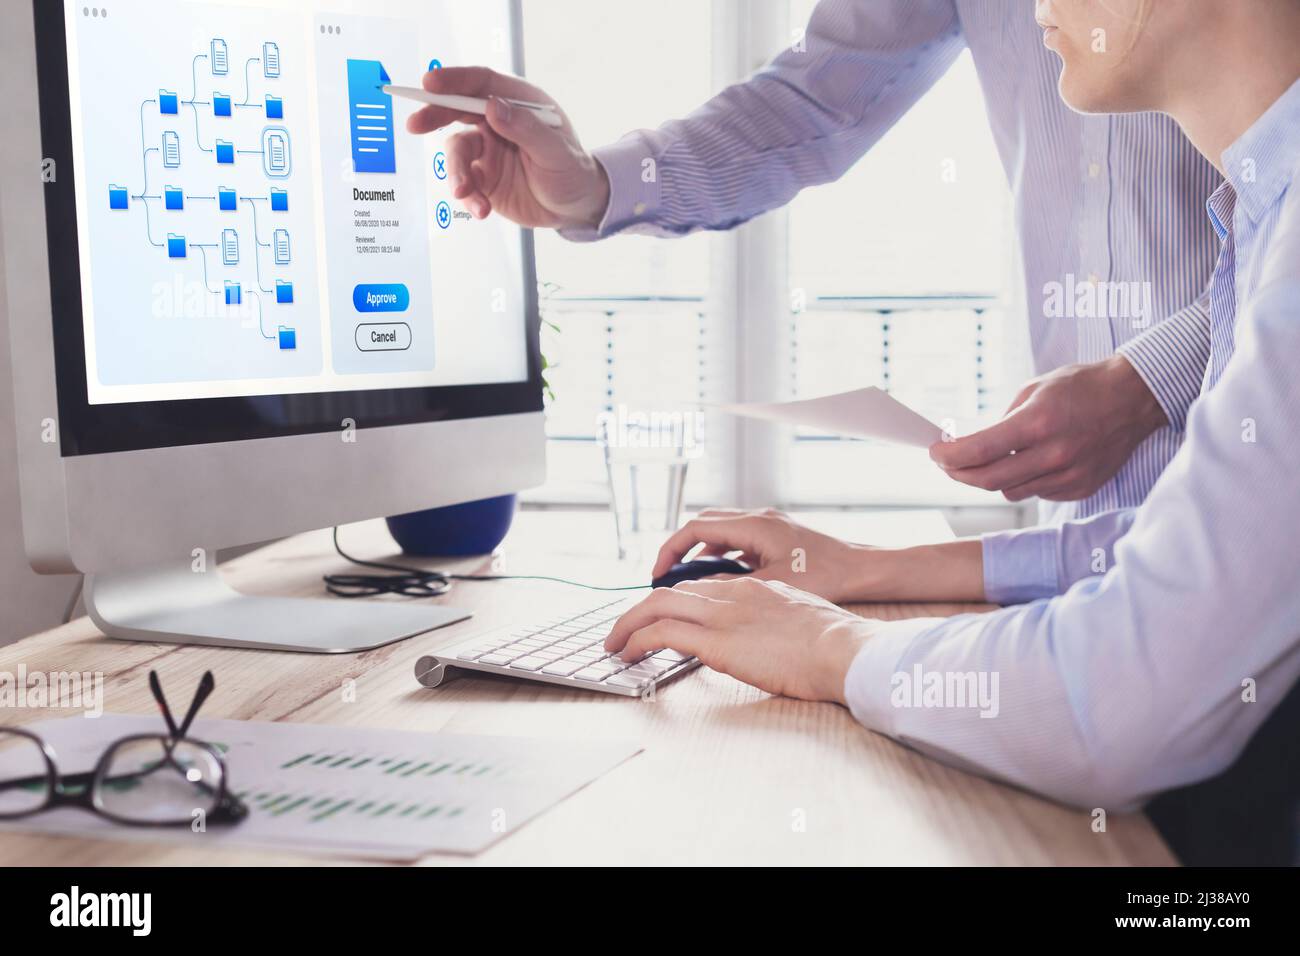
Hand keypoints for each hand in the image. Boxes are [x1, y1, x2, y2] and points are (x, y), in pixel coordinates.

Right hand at [405, 67, 609, 229]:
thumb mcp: (556, 151)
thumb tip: (493, 106)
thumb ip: (525, 128)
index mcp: (519, 103)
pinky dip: (468, 197)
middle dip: (434, 115)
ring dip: (457, 173)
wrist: (575, 209)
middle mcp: (498, 121)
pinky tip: (482, 210)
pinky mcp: (482, 177)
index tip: (430, 83)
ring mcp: (488, 149)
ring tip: (465, 194)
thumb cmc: (572, 172)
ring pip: (457, 152)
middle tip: (415, 125)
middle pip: (458, 109)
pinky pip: (464, 183)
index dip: (454, 80)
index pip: (482, 83)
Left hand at [604, 578, 868, 701]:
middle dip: (639, 610)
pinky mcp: (715, 641)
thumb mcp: (799, 620)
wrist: (843, 650)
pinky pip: (661, 633)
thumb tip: (762, 639)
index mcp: (753, 588)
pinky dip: (638, 640)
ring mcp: (722, 614)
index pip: (699, 587)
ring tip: (615, 644)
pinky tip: (628, 654)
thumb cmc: (833, 644)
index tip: (658, 617)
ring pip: (657, 606)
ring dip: (628, 624)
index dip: (672, 602)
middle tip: (623, 629)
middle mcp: (732, 594)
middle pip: (670, 593)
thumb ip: (773, 621)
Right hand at [652, 508, 864, 602]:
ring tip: (689, 581)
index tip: (658, 573)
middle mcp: (758, 518)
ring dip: (701, 552)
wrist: (863, 569)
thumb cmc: (828, 576)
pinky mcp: (776, 535)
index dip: (671, 550)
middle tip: (666, 576)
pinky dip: (722, 555)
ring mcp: (768, 524)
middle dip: (680, 549)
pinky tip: (722, 579)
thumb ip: (732, 586)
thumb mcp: (771, 585)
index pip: (696, 528)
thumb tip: (697, 593)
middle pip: (704, 525)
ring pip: (721, 531)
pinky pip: (738, 539)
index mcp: (754, 525)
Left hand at [929, 355, 1166, 501]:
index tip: (934, 452)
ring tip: (990, 459)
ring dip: (992, 478)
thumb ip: (1002, 422)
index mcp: (1038, 423)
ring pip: (1010, 491)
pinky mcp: (1080, 488)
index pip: (979, 451)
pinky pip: (1037, 493)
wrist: (1134, 399)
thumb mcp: (1033, 390)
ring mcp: (1069, 475)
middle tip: (947, 463)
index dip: (948, 456)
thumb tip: (971, 445)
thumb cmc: (1081, 387)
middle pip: (988, 480)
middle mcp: (1053, 454)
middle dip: (959, 473)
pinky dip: (1024, 481)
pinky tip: (1029, 462)